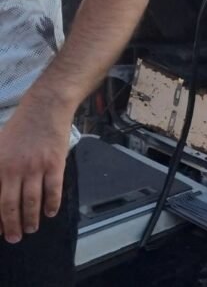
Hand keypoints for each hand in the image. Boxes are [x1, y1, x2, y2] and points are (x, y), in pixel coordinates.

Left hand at [0, 104, 68, 242]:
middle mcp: (14, 169)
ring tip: (31, 229)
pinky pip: (53, 190)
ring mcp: (36, 167)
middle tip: (14, 238)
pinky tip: (50, 213)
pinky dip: (52, 204)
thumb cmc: (21, 126)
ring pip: (32, 200)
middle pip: (11, 204)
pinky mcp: (54, 164)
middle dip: (12, 225)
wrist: (46, 108)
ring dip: (31, 218)